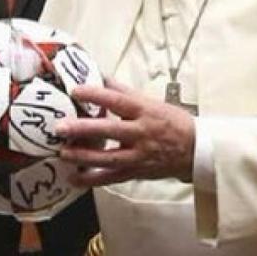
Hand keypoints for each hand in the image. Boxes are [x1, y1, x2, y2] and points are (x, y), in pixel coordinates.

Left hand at [55, 82, 195, 186]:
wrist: (195, 149)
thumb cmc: (171, 122)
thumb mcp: (150, 102)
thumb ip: (123, 91)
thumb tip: (100, 75)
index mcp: (144, 111)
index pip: (117, 100)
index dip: (96, 94)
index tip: (75, 90)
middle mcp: (141, 133)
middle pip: (110, 130)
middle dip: (83, 129)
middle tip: (61, 127)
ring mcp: (138, 155)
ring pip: (109, 158)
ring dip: (84, 156)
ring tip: (63, 153)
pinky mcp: (136, 172)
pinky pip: (111, 178)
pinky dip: (92, 180)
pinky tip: (74, 178)